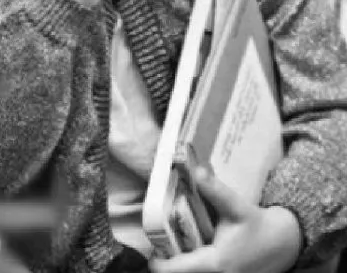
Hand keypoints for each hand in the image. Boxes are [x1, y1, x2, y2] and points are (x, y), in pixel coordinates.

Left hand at [150, 167, 302, 272]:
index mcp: (215, 264)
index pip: (175, 271)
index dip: (158, 263)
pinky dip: (192, 266)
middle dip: (167, 261)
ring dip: (180, 264)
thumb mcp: (237, 207)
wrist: (283, 244)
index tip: (150, 249)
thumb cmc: (259, 227)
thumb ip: (215, 191)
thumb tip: (196, 171)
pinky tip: (191, 250)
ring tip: (173, 244)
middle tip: (160, 242)